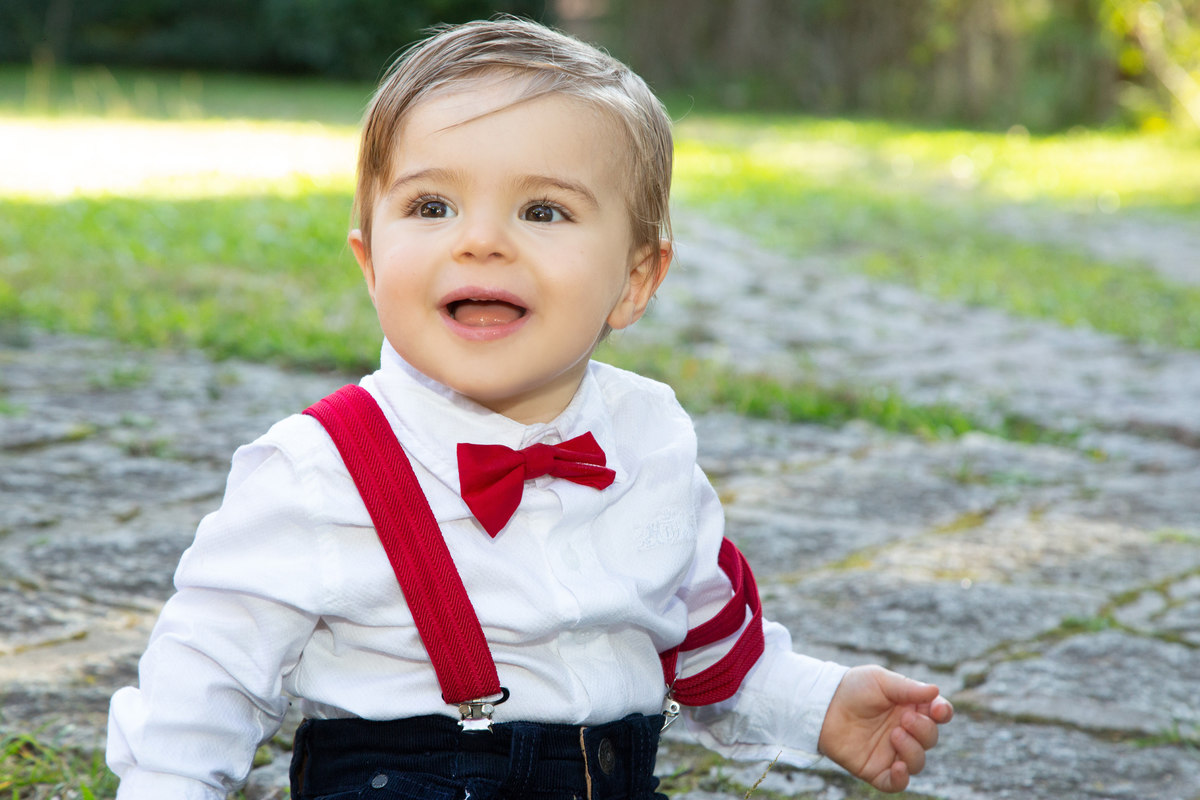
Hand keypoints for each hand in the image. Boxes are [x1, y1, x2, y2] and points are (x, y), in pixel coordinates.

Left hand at [816, 665, 953, 792]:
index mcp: (911, 707)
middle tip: (905, 718)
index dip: (943, 713)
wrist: (822, 704)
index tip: (938, 710)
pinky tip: (898, 766)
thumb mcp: (880, 680)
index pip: (937, 714)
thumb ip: (907, 688)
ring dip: (912, 750)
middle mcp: (905, 731)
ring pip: (917, 762)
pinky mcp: (876, 769)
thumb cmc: (852, 688)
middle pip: (930, 738)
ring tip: (894, 734)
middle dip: (923, 729)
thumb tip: (935, 691)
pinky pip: (896, 783)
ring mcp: (891, 752)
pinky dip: (902, 779)